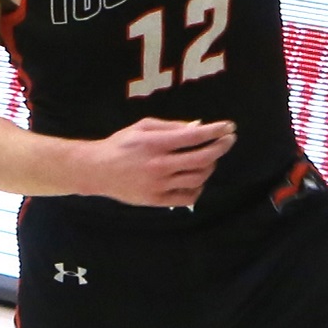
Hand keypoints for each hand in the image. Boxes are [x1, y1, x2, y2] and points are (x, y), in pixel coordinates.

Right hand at [80, 117, 236, 206]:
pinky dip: (199, 187)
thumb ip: (171, 127)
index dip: (215, 131)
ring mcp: (159, 185)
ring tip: (211, 157)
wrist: (98, 170)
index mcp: (155, 143)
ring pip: (198, 178)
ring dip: (210, 166)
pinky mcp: (158, 200)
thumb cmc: (121, 144)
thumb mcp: (143, 127)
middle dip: (221, 147)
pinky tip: (197, 178)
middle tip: (229, 140)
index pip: (194, 136)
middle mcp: (159, 165)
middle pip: (202, 158)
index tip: (229, 127)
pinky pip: (189, 197)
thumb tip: (198, 127)